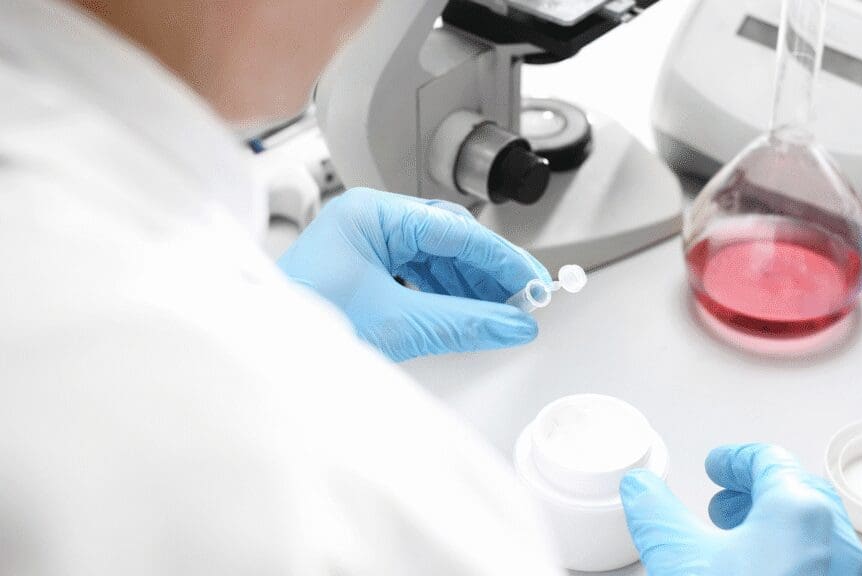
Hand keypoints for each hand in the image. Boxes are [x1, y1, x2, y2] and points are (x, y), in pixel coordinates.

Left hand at [278, 188, 550, 361]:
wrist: (258, 353)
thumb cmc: (302, 325)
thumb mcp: (396, 324)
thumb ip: (463, 323)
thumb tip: (511, 324)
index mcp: (370, 214)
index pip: (454, 230)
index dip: (501, 259)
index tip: (533, 283)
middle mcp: (367, 222)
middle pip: (447, 239)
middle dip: (488, 272)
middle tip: (524, 300)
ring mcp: (363, 244)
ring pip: (434, 258)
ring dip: (470, 286)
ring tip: (502, 311)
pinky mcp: (360, 270)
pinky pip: (415, 275)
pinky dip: (445, 295)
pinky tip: (468, 312)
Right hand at [620, 444, 861, 575]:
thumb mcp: (678, 558)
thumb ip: (655, 512)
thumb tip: (640, 488)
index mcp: (800, 512)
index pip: (770, 461)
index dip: (735, 459)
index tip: (716, 464)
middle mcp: (835, 543)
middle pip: (799, 492)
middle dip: (755, 490)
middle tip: (724, 497)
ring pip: (813, 532)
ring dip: (772, 523)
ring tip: (734, 538)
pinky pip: (819, 564)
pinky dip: (788, 554)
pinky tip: (756, 574)